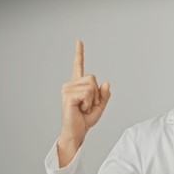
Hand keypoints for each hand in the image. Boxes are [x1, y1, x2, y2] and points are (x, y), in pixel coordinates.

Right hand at [57, 40, 110, 166]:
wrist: (77, 132)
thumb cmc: (85, 120)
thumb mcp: (100, 106)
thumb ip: (105, 94)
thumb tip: (106, 82)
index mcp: (77, 85)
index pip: (78, 66)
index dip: (79, 53)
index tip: (79, 41)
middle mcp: (70, 84)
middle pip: (92, 78)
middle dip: (96, 94)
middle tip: (88, 105)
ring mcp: (67, 89)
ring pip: (91, 86)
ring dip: (92, 100)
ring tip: (83, 107)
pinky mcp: (68, 95)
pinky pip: (87, 93)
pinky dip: (88, 103)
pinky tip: (80, 109)